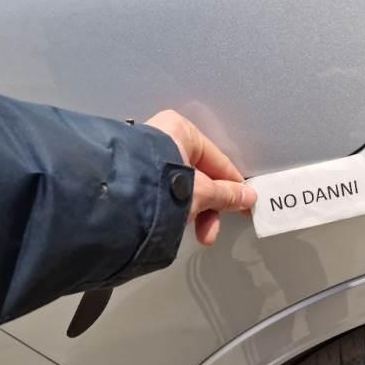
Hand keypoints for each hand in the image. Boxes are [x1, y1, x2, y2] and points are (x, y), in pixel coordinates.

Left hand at [146, 109, 255, 244]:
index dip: (234, 186)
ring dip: (194, 214)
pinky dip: (175, 210)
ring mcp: (147, 159)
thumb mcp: (203, 192)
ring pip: (183, 188)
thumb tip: (249, 197)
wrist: (116, 199)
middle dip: (209, 208)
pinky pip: (165, 194)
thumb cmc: (164, 186)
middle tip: (211, 231)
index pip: (218, 161)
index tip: (244, 206)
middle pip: (200, 177)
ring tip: (196, 234)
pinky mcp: (134, 178)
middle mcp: (163, 139)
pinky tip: (175, 226)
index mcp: (181, 131)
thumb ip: (227, 195)